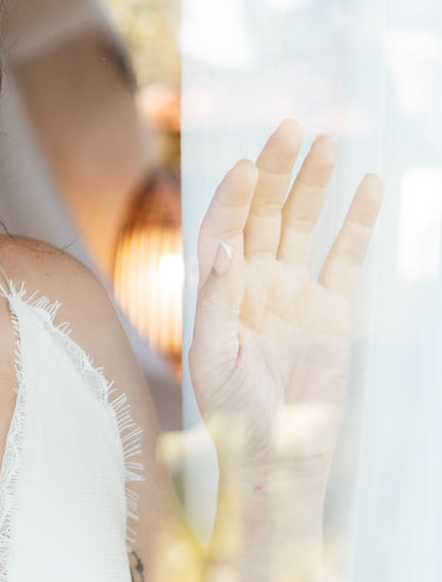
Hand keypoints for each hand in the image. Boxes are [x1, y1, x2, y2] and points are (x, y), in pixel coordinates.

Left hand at [188, 121, 382, 471]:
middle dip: (275, 171)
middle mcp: (253, 281)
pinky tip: (368, 186)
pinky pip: (346, 255)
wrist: (279, 453)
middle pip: (263, 212)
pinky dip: (358, 222)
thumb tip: (223, 247)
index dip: (234, 196)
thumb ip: (214, 300)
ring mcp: (293, 291)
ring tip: (327, 142)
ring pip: (303, 223)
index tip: (247, 166)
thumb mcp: (213, 356)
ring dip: (313, 183)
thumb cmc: (233, 411)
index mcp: (218, 289)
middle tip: (291, 128)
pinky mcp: (331, 308)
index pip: (224, 227)